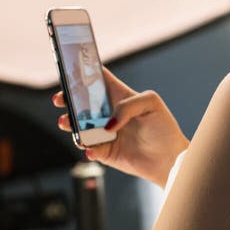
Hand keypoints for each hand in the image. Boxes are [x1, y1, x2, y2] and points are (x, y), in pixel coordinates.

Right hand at [53, 66, 189, 187]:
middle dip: (68, 100)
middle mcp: (110, 113)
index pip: (99, 79)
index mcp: (120, 96)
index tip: (70, 70)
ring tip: (67, 123)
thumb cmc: (163, 127)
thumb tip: (108, 124)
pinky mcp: (104, 152)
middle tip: (60, 100)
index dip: (84, 73)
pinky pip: (89, 149)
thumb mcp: (151, 104)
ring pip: (80, 126)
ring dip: (71, 125)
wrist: (169, 159)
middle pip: (82, 103)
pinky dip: (87, 148)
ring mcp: (105, 133)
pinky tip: (91, 149)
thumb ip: (128, 106)